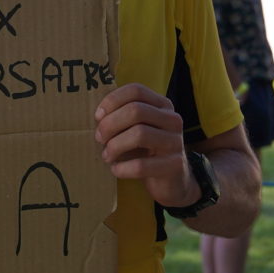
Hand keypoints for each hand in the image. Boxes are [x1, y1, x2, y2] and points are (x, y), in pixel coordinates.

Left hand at [95, 84, 192, 204]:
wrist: (172, 182)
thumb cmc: (147, 152)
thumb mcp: (137, 129)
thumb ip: (123, 118)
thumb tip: (98, 116)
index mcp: (162, 105)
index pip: (136, 91)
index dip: (112, 101)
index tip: (98, 117)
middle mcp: (172, 120)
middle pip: (136, 110)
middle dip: (110, 124)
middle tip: (99, 138)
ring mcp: (176, 142)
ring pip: (140, 134)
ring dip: (115, 146)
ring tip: (107, 156)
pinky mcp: (174, 165)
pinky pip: (142, 165)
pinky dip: (123, 168)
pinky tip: (116, 170)